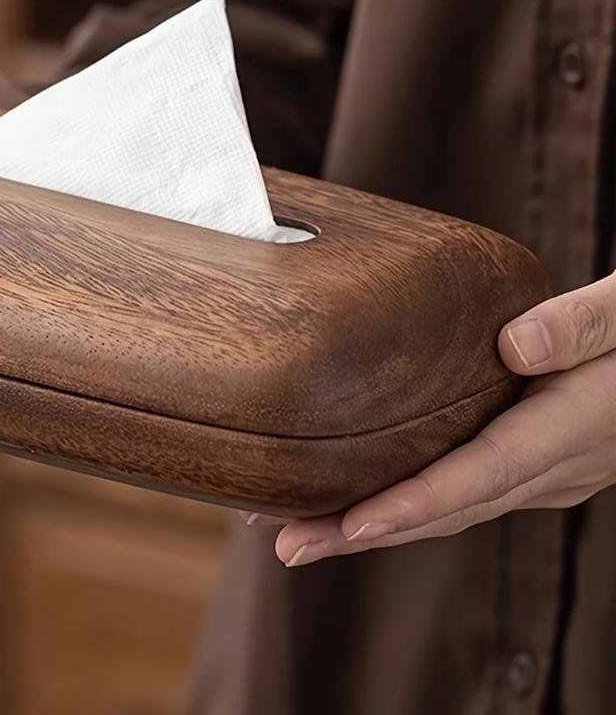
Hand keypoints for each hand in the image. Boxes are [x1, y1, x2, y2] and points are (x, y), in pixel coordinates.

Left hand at [243, 273, 615, 566]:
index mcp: (572, 429)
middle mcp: (555, 467)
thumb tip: (513, 345)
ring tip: (298, 529)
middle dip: (364, 532)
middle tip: (289, 544)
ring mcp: (544, 473)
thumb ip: (579, 326)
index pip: (481, 475)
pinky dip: (404, 504)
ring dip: (373, 525)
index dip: (414, 504)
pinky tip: (356, 501)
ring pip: (449, 509)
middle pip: (448, 510)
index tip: (351, 524)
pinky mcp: (532, 462)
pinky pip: (459, 492)